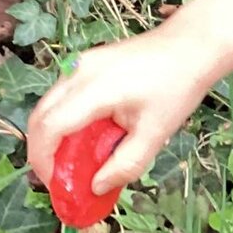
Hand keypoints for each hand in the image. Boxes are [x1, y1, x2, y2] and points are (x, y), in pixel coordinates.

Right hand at [26, 0, 232, 193]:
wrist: (192, 45)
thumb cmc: (178, 85)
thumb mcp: (156, 132)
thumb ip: (126, 164)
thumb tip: (97, 187)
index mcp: (95, 88)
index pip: (50, 127)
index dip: (44, 160)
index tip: (57, 184)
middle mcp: (80, 71)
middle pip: (40, 116)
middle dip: (43, 151)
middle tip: (60, 178)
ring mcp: (81, 63)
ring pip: (49, 104)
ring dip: (54, 135)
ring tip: (76, 160)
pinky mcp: (87, 61)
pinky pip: (63, 94)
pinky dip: (65, 119)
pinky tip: (89, 135)